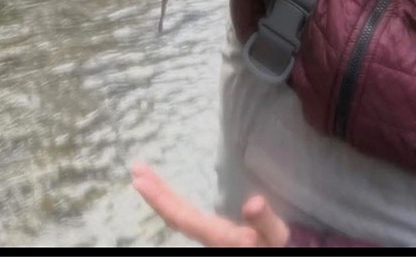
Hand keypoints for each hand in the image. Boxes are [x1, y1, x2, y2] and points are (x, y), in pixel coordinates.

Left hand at [132, 163, 288, 246]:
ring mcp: (207, 234)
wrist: (278, 253)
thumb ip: (264, 221)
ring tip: (146, 175)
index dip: (159, 199)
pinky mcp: (211, 231)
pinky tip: (168, 194)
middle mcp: (207, 235)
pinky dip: (172, 200)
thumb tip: (252, 202)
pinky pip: (185, 214)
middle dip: (155, 191)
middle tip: (137, 168)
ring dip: (161, 194)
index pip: (183, 216)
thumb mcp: (275, 235)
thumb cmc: (277, 245)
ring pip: (177, 214)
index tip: (139, 179)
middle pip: (175, 213)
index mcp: (218, 235)